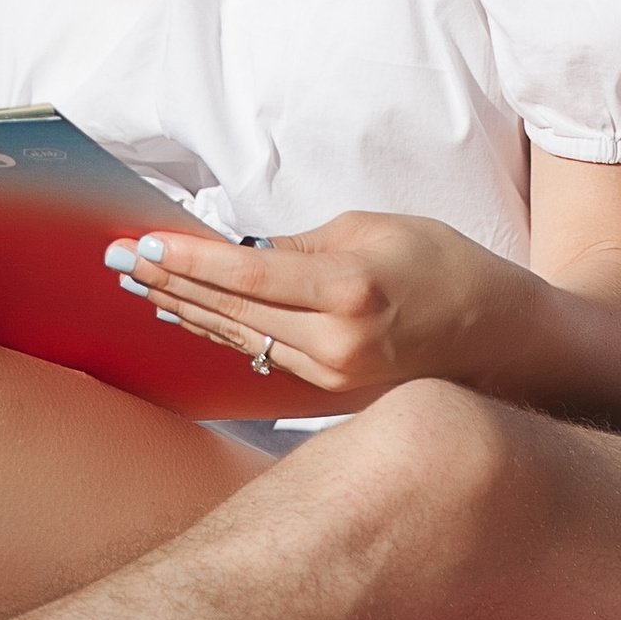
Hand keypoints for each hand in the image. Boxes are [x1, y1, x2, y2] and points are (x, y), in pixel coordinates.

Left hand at [102, 210, 509, 403]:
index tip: (144, 244)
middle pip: (232, 311)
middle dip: (171, 283)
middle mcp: (336, 343)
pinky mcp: (329, 391)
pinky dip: (223, 331)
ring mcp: (330, 376)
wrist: (502, 339)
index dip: (190, 260)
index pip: (249, 275)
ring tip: (139, 284)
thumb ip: (304, 243)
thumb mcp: (378, 228)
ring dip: (187, 309)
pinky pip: (262, 355)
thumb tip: (243, 249)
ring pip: (240, 338)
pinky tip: (190, 315)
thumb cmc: (448, 267)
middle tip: (118, 262)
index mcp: (351, 291)